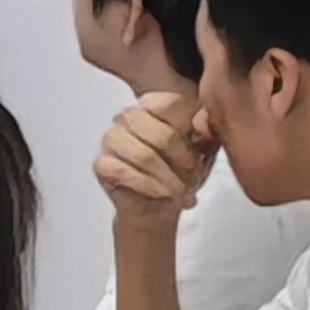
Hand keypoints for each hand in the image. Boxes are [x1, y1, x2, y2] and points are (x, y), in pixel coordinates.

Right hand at [95, 88, 214, 236]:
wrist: (158, 205)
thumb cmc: (180, 172)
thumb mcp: (204, 149)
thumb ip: (208, 131)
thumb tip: (206, 126)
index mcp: (155, 104)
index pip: (171, 103)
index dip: (190, 130)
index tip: (200, 150)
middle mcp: (129, 117)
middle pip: (162, 135)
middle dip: (183, 161)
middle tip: (193, 175)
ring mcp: (112, 139)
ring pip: (144, 156)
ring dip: (168, 178)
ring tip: (180, 190)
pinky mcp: (101, 163)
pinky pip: (124, 172)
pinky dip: (148, 186)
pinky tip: (161, 193)